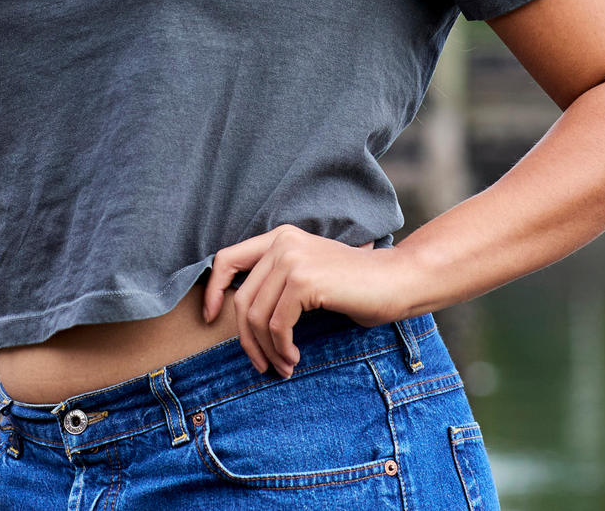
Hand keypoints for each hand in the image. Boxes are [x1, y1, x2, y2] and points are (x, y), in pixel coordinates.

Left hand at [202, 226, 415, 377]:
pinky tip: (294, 358)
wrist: (393, 281)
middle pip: (242, 299)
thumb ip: (277, 281)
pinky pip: (277, 325)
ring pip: (257, 316)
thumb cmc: (354, 285)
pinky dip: (281, 349)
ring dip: (267, 350)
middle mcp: (282, 242)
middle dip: (247, 339)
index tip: (210, 318)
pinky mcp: (304, 280)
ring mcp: (292, 259)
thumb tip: (242, 314)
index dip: (213, 290)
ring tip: (283, 366)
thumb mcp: (308, 274)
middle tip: (262, 365)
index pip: (227, 258)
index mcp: (279, 237)